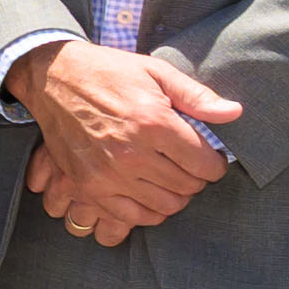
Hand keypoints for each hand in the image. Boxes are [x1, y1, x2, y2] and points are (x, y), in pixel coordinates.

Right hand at [16, 42, 237, 245]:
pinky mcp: (90, 186)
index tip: (212, 159)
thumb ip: (196, 96)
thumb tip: (235, 113)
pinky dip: (149, 212)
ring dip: (177, 196)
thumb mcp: (156, 72)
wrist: (53, 78)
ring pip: (165, 206)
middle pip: (187, 186)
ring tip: (173, 179)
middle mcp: (132, 153)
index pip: (204, 164)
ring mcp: (108, 174)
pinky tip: (152, 195)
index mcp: (153, 122)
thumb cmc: (109, 71)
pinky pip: (132, 217)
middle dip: (197, 179)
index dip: (216, 164)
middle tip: (191, 166)